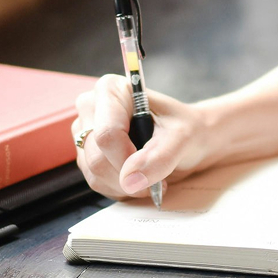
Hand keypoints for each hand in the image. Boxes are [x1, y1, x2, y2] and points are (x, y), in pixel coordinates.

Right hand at [71, 75, 210, 199]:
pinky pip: (96, 182)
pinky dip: (121, 188)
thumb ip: (159, 157)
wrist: (191, 139)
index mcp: (112, 90)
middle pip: (97, 158)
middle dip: (129, 176)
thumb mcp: (183, 138)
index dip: (127, 159)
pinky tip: (138, 177)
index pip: (107, 134)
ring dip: (126, 185)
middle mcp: (92, 107)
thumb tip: (130, 179)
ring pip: (95, 174)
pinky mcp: (86, 153)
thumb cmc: (187, 129)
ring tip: (151, 175)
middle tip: (158, 175)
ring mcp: (86, 132)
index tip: (151, 167)